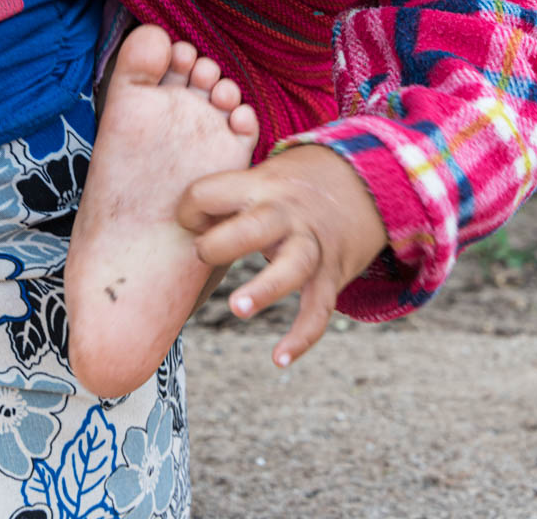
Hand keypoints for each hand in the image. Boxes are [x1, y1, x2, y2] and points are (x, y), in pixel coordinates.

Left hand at [177, 144, 386, 366]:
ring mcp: (311, 244)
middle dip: (223, 244)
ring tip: (237, 309)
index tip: (189, 222)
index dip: (190, 209)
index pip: (211, 192)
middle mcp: (287, 214)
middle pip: (255, 226)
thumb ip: (224, 199)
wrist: (363, 182)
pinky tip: (279, 358)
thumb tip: (174, 229)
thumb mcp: (261, 177)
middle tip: (203, 256)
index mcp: (260, 185)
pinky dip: (302, 336)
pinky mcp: (331, 274)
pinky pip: (318, 308)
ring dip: (265, 288)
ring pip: (292, 266)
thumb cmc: (292, 186)